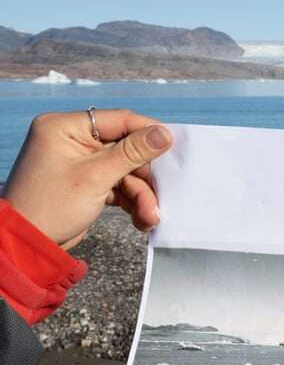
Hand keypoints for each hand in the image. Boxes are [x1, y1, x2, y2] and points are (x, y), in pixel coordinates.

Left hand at [2, 109, 172, 249]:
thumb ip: (133, 153)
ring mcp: (80, 162)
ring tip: (150, 217)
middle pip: (126, 149)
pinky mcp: (87, 182)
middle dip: (145, 178)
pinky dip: (131, 201)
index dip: (149, 133)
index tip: (175, 147)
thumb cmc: (51, 206)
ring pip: (125, 171)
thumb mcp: (96, 177)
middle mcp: (72, 140)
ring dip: (141, 195)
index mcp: (65, 127)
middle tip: (163, 197)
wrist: (27, 244)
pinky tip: (141, 218)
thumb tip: (165, 133)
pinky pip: (118, 185)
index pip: (118, 120)